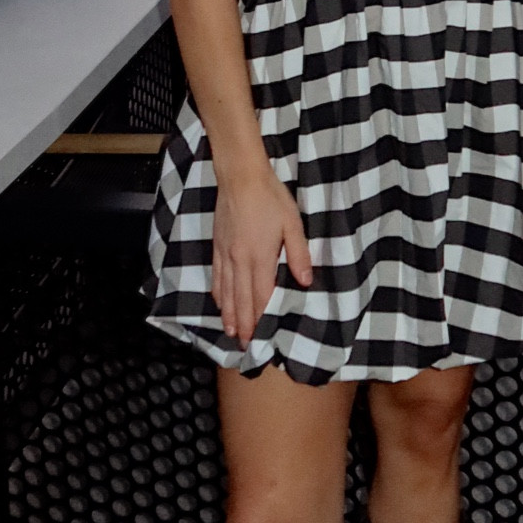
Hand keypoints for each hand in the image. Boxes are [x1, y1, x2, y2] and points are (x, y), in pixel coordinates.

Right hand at [211, 164, 312, 345]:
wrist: (240, 177)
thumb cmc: (270, 198)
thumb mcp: (293, 224)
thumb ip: (299, 254)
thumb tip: (305, 281)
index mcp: (260, 257)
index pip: (260, 295)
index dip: (259, 319)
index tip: (259, 338)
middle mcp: (239, 260)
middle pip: (240, 299)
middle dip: (244, 324)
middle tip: (244, 346)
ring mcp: (225, 254)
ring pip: (226, 291)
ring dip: (229, 314)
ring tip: (231, 333)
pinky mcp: (218, 246)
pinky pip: (216, 276)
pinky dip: (218, 294)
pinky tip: (220, 303)